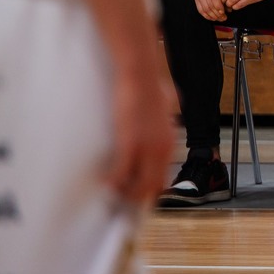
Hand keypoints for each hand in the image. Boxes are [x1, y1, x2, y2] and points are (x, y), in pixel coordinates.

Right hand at [107, 69, 175, 202]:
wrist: (141, 75)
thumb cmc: (152, 86)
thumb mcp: (168, 105)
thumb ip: (169, 113)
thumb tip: (171, 105)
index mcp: (171, 144)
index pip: (163, 180)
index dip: (148, 192)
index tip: (134, 195)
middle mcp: (163, 150)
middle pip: (152, 189)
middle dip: (134, 198)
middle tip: (118, 198)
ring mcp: (148, 148)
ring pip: (138, 187)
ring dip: (122, 192)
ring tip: (110, 189)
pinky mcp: (130, 143)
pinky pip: (120, 173)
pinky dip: (111, 181)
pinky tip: (103, 179)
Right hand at [193, 0, 227, 21]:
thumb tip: (230, 9)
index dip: (219, 7)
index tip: (224, 12)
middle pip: (210, 5)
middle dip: (217, 13)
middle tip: (224, 18)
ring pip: (205, 8)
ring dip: (212, 16)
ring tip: (219, 19)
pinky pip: (200, 9)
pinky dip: (206, 15)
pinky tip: (212, 18)